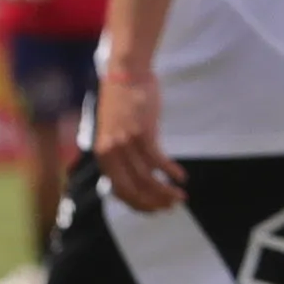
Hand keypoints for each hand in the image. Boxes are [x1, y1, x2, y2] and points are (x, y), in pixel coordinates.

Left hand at [94, 59, 185, 212]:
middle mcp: (111, 152)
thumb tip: (142, 175)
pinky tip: (181, 177)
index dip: (138, 205)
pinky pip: (157, 160)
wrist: (126, 74)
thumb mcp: (116, 132)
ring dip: (165, 190)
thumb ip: (123, 154)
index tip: (155, 210)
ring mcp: (125, 142)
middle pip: (132, 189)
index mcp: (102, 154)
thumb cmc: (123, 102)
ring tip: (180, 196)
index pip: (119, 191)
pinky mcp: (141, 132)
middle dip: (153, 202)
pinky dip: (170, 171)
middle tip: (171, 207)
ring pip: (146, 177)